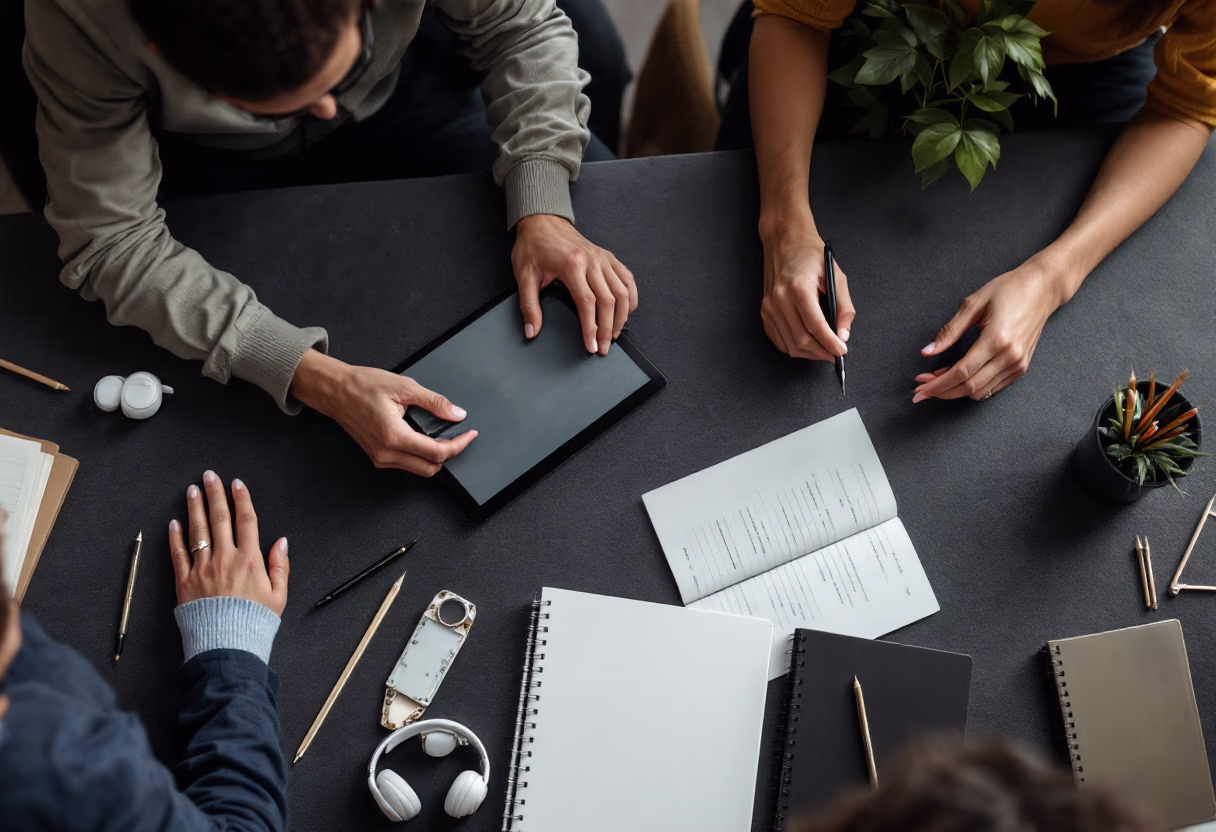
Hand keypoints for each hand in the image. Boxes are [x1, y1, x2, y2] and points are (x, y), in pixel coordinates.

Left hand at [169, 472, 288, 615]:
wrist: (227, 646)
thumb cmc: (254, 624)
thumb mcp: (278, 596)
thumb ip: (280, 566)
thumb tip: (282, 542)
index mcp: (250, 560)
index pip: (246, 521)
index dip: (241, 499)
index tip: (236, 484)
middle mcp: (225, 559)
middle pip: (220, 519)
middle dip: (215, 495)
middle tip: (210, 477)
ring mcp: (203, 569)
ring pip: (198, 531)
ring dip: (195, 508)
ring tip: (192, 491)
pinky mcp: (185, 582)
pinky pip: (178, 555)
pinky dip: (175, 537)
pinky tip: (174, 523)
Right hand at [291, 351, 475, 475]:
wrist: (336, 391)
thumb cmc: (363, 386)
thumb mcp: (405, 387)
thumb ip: (434, 402)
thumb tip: (456, 414)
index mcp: (394, 436)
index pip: (437, 453)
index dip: (458, 445)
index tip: (469, 435)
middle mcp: (386, 453)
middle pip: (430, 469)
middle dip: (448, 455)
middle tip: (458, 437)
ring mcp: (380, 457)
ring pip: (418, 469)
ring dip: (433, 457)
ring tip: (442, 437)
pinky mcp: (377, 457)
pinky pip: (405, 464)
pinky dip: (419, 455)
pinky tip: (423, 439)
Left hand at [512, 213, 637, 355]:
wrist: (542, 220)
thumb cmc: (533, 246)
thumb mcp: (524, 276)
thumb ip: (529, 306)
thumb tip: (532, 331)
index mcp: (571, 265)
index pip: (587, 304)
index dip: (591, 328)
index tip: (592, 345)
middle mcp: (591, 260)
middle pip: (608, 300)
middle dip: (608, 328)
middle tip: (604, 347)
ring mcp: (603, 257)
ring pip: (622, 291)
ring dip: (622, 316)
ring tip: (614, 334)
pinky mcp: (608, 256)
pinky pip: (627, 279)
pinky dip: (630, 297)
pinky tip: (626, 311)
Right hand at [759, 218, 852, 361]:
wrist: (784, 242)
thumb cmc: (810, 255)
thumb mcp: (836, 276)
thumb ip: (844, 307)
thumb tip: (843, 334)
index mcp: (798, 288)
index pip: (816, 326)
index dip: (830, 343)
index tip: (841, 352)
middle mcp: (779, 299)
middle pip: (801, 340)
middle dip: (821, 352)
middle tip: (835, 354)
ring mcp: (769, 307)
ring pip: (789, 344)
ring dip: (809, 354)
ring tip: (823, 352)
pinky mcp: (764, 311)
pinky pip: (778, 339)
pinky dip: (793, 348)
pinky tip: (806, 346)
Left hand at [913, 257, 1067, 401]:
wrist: (1042, 288)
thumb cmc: (1009, 290)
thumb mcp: (973, 304)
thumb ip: (949, 331)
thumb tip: (928, 352)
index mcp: (997, 339)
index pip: (961, 372)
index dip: (937, 384)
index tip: (920, 387)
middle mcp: (1010, 356)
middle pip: (969, 387)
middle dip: (942, 392)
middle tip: (922, 389)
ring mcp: (1018, 364)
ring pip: (981, 392)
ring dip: (955, 391)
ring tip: (938, 380)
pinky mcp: (1022, 367)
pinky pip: (993, 388)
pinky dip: (973, 388)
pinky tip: (959, 379)